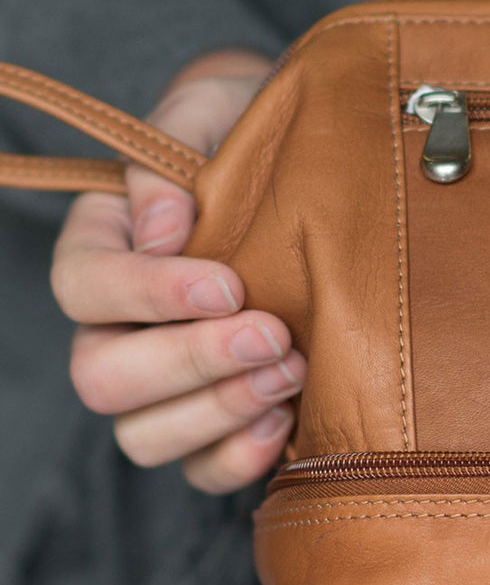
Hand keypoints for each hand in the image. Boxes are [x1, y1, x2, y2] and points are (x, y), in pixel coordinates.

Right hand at [50, 48, 307, 492]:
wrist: (311, 162)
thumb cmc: (253, 132)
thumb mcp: (214, 115)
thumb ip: (170, 161)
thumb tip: (163, 227)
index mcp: (105, 245)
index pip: (83, 287)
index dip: (148, 296)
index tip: (228, 285)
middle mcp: (119, 324)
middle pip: (101, 376)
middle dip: (191, 362)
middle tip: (273, 332)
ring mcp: (164, 381)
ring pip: (143, 434)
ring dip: (219, 411)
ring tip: (292, 369)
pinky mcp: (219, 420)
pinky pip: (200, 469)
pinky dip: (237, 458)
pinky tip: (288, 420)